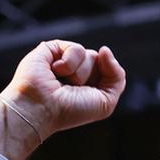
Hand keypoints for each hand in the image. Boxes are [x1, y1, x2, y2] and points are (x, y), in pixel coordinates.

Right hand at [0, 40, 126, 159]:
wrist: (42, 108)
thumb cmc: (70, 110)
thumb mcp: (105, 101)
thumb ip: (117, 77)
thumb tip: (104, 49)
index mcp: (89, 84)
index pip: (109, 70)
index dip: (104, 80)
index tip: (88, 93)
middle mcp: (77, 71)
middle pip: (100, 61)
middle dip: (90, 77)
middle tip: (72, 89)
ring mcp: (64, 59)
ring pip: (90, 54)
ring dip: (79, 73)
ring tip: (61, 82)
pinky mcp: (51, 49)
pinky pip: (76, 48)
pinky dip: (69, 63)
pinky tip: (54, 71)